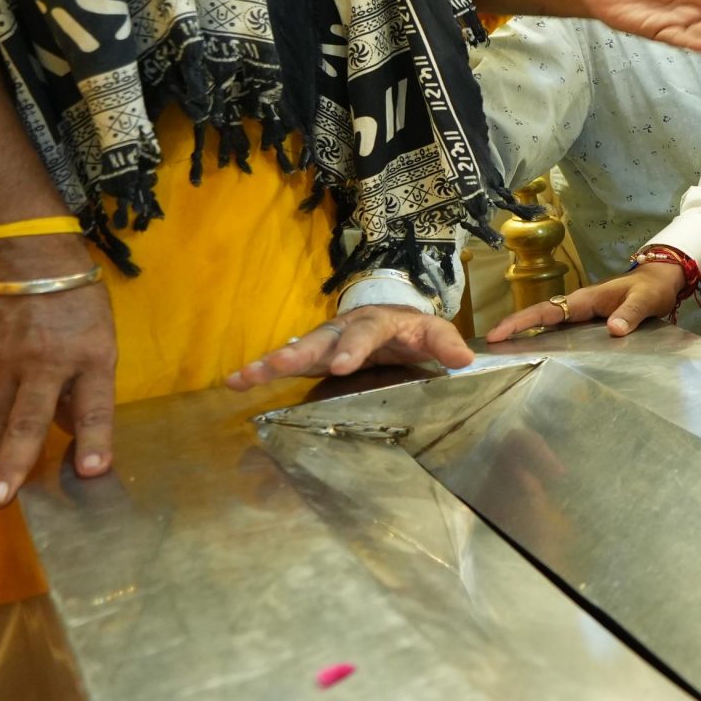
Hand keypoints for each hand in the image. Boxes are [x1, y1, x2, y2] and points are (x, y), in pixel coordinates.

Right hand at [0, 235, 116, 508]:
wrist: (19, 251)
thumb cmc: (73, 297)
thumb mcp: (98, 334)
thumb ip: (86, 383)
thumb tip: (70, 430)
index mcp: (90, 354)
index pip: (94, 404)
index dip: (95, 438)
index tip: (95, 471)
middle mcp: (44, 360)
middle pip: (29, 419)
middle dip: (15, 464)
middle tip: (2, 501)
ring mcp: (0, 359)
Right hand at [226, 305, 474, 391]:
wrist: (390, 317)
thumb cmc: (411, 328)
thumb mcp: (431, 331)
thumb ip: (445, 343)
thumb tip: (465, 359)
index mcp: (376, 322)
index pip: (366, 332)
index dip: (354, 348)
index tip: (342, 366)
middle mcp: (344, 329)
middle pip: (321, 339)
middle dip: (299, 353)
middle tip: (278, 366)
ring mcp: (324, 341)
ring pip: (296, 350)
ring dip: (271, 362)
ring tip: (245, 376)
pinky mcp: (312, 356)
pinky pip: (286, 364)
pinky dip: (260, 372)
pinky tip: (235, 382)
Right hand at [489, 261, 682, 342]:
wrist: (662, 281)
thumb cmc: (651, 288)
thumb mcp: (644, 300)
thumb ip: (630, 314)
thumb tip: (612, 330)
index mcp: (584, 300)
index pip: (545, 310)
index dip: (519, 322)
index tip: (496, 335)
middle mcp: (577, 307)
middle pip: (538, 319)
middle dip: (512, 332)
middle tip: (488, 352)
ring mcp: (582, 316)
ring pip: (548, 328)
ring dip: (527, 339)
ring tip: (504, 360)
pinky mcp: (589, 325)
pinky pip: (563, 334)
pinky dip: (547, 343)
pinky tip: (540, 360)